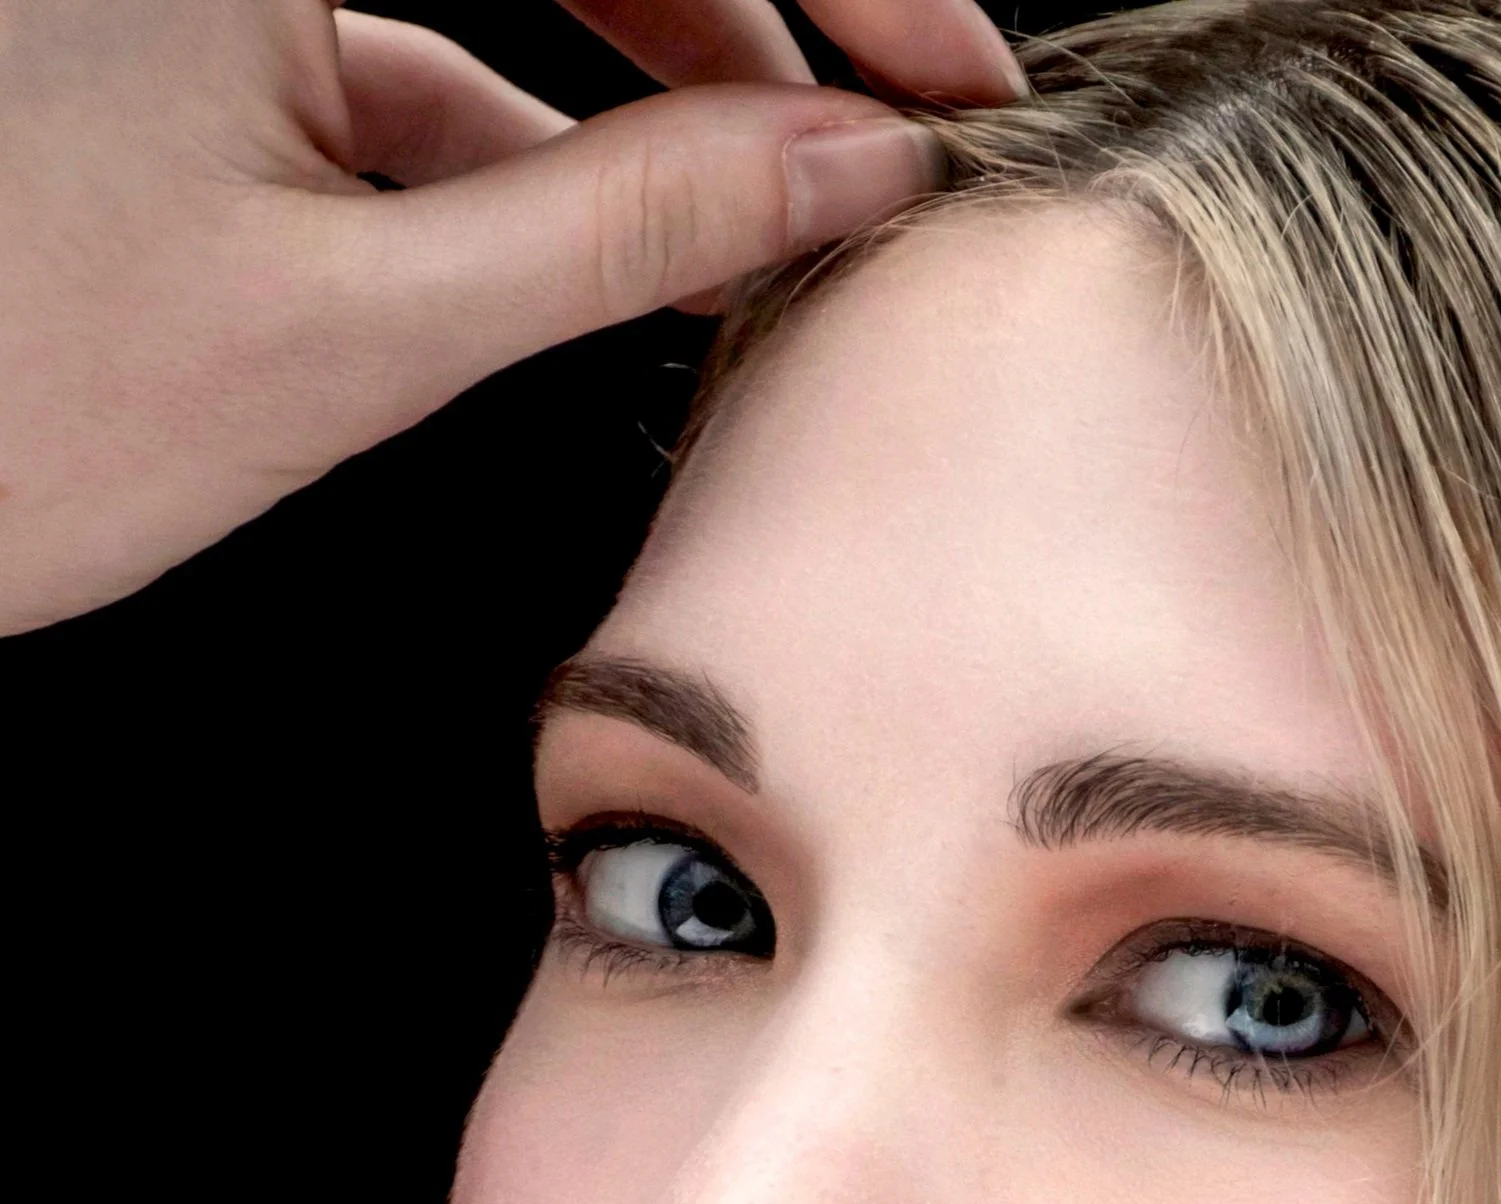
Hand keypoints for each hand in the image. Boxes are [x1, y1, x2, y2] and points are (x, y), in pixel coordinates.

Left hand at [0, 0, 1021, 633]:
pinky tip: (596, 245)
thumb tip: (843, 163)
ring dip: (651, 84)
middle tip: (900, 130)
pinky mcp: (186, 43)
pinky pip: (402, 53)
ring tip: (770, 213)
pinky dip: (517, 143)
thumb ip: (620, 227)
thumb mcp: (363, 326)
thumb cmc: (12, 415)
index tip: (954, 76)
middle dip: (753, 27)